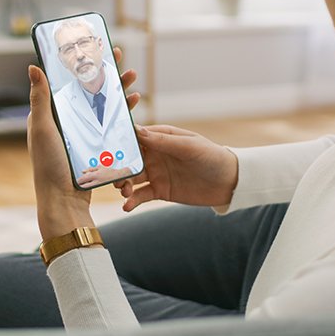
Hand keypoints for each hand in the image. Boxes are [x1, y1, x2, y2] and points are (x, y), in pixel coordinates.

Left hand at [26, 47, 137, 239]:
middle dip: (107, 72)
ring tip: (133, 79)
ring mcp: (84, 135)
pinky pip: (112, 126)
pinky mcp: (97, 147)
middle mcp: (68, 122)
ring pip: (105, 106)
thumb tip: (33, 66)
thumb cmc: (49, 166)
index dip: (84, 63)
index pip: (70, 81)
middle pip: (91, 90)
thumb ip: (40, 99)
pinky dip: (123, 114)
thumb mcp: (43, 128)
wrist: (64, 202)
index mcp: (53, 114)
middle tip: (121, 56)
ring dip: (119, 91)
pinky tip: (134, 106)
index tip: (96, 46)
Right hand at [114, 125, 237, 210]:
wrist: (229, 182)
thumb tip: (137, 130)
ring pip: (131, 178)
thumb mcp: (188, 146)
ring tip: (123, 191)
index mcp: (160, 138)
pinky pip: (141, 195)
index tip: (106, 148)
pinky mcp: (160, 191)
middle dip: (116, 167)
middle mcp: (154, 154)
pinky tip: (127, 206)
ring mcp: (156, 173)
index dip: (119, 142)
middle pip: (128, 159)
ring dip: (122, 184)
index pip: (134, 137)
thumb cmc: (211, 156)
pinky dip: (132, 201)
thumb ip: (163, 141)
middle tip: (110, 175)